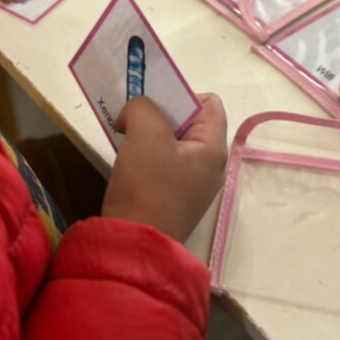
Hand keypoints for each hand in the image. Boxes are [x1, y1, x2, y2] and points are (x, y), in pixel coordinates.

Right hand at [102, 94, 227, 241]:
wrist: (133, 245)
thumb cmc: (148, 187)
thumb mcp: (146, 135)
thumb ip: (144, 108)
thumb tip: (133, 114)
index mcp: (213, 149)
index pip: (210, 103)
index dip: (182, 94)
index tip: (152, 102)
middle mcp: (209, 166)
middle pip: (190, 122)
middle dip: (161, 112)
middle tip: (132, 114)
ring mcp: (191, 185)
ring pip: (172, 143)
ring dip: (149, 132)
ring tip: (125, 132)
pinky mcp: (171, 198)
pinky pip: (162, 164)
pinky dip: (145, 154)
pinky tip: (126, 157)